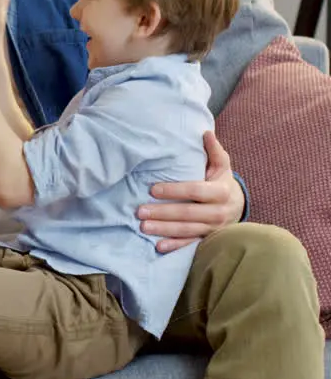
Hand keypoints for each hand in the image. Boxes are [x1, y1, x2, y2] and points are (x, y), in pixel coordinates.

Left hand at [139, 131, 244, 251]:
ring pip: (187, 230)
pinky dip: (175, 245)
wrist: (238, 206)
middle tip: (140, 211)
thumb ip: (214, 151)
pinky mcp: (208, 239)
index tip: (153, 189)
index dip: (174, 191)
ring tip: (143, 227)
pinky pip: (190, 243)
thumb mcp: (221, 166)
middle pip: (188, 213)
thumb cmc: (222, 181)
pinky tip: (158, 246)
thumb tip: (205, 132)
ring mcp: (213, 228)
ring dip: (164, 229)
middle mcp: (219, 212)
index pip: (195, 191)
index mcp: (221, 192)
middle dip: (163, 213)